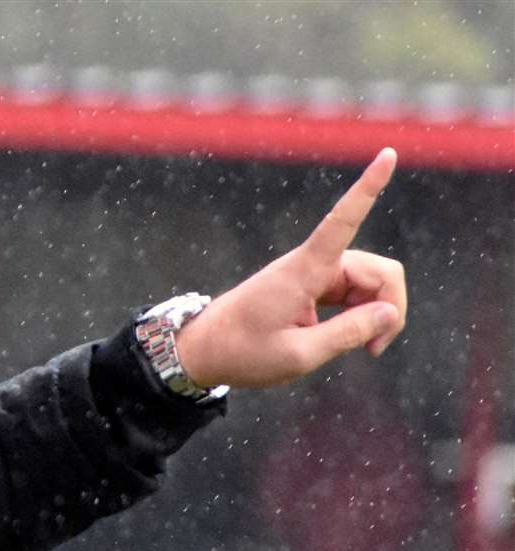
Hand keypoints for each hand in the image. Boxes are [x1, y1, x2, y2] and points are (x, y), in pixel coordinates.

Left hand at [177, 148, 406, 388]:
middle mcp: (312, 263)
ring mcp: (314, 273)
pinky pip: (355, 290)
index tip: (387, 153)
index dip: (368, 188)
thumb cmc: (243, 353)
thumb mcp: (298, 355)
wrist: (204, 350)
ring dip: (377, 313)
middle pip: (379, 271)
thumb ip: (347, 334)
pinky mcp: (313, 284)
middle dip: (389, 307)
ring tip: (366, 349)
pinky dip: (363, 313)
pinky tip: (360, 340)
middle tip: (373, 350)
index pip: (342, 221)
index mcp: (303, 271)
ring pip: (371, 282)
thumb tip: (389, 312)